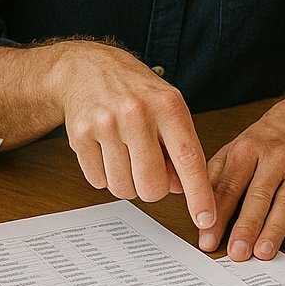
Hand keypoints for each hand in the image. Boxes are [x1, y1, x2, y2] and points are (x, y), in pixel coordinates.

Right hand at [47, 40, 215, 232]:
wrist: (85, 67)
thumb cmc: (134, 90)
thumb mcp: (167, 108)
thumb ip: (179, 148)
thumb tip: (181, 189)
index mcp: (167, 105)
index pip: (188, 158)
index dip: (198, 193)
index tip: (205, 219)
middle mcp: (136, 113)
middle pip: (151, 186)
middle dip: (152, 188)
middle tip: (148, 168)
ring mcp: (105, 124)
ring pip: (123, 189)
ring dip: (127, 182)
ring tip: (125, 154)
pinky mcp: (79, 136)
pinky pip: (98, 182)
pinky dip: (105, 175)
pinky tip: (106, 149)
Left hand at [200, 98, 284, 260]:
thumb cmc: (260, 144)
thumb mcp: (231, 152)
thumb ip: (214, 180)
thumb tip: (197, 212)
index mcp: (247, 150)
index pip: (230, 186)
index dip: (218, 216)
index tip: (208, 240)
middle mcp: (275, 159)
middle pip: (260, 195)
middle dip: (248, 226)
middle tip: (237, 252)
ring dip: (275, 230)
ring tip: (263, 252)